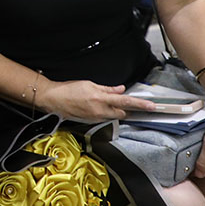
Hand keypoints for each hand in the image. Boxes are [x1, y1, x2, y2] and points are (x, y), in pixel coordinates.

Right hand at [39, 80, 155, 121]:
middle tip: (128, 102)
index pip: (125, 101)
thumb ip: (107, 88)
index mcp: (100, 99)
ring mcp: (95, 118)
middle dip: (126, 107)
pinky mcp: (91, 121)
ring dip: (115, 109)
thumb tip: (120, 89)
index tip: (151, 106)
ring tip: (106, 101)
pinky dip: (105, 112)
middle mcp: (100, 111)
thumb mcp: (89, 84)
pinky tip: (97, 105)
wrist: (53, 99)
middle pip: (122, 112)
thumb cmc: (68, 89)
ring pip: (113, 115)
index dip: (140, 104)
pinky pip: (104, 117)